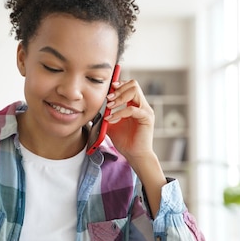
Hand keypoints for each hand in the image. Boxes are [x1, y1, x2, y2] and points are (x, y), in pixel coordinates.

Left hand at [104, 79, 166, 215]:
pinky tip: (110, 119)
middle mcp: (142, 105)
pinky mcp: (146, 118)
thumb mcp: (111, 126)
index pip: (129, 86)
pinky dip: (119, 113)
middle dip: (118, 89)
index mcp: (135, 104)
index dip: (119, 84)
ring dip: (119, 97)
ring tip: (109, 106)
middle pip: (133, 84)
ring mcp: (145, 110)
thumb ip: (106, 115)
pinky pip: (132, 109)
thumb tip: (93, 109)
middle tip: (107, 98)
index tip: (108, 89)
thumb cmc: (125, 142)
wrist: (134, 155)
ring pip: (134, 92)